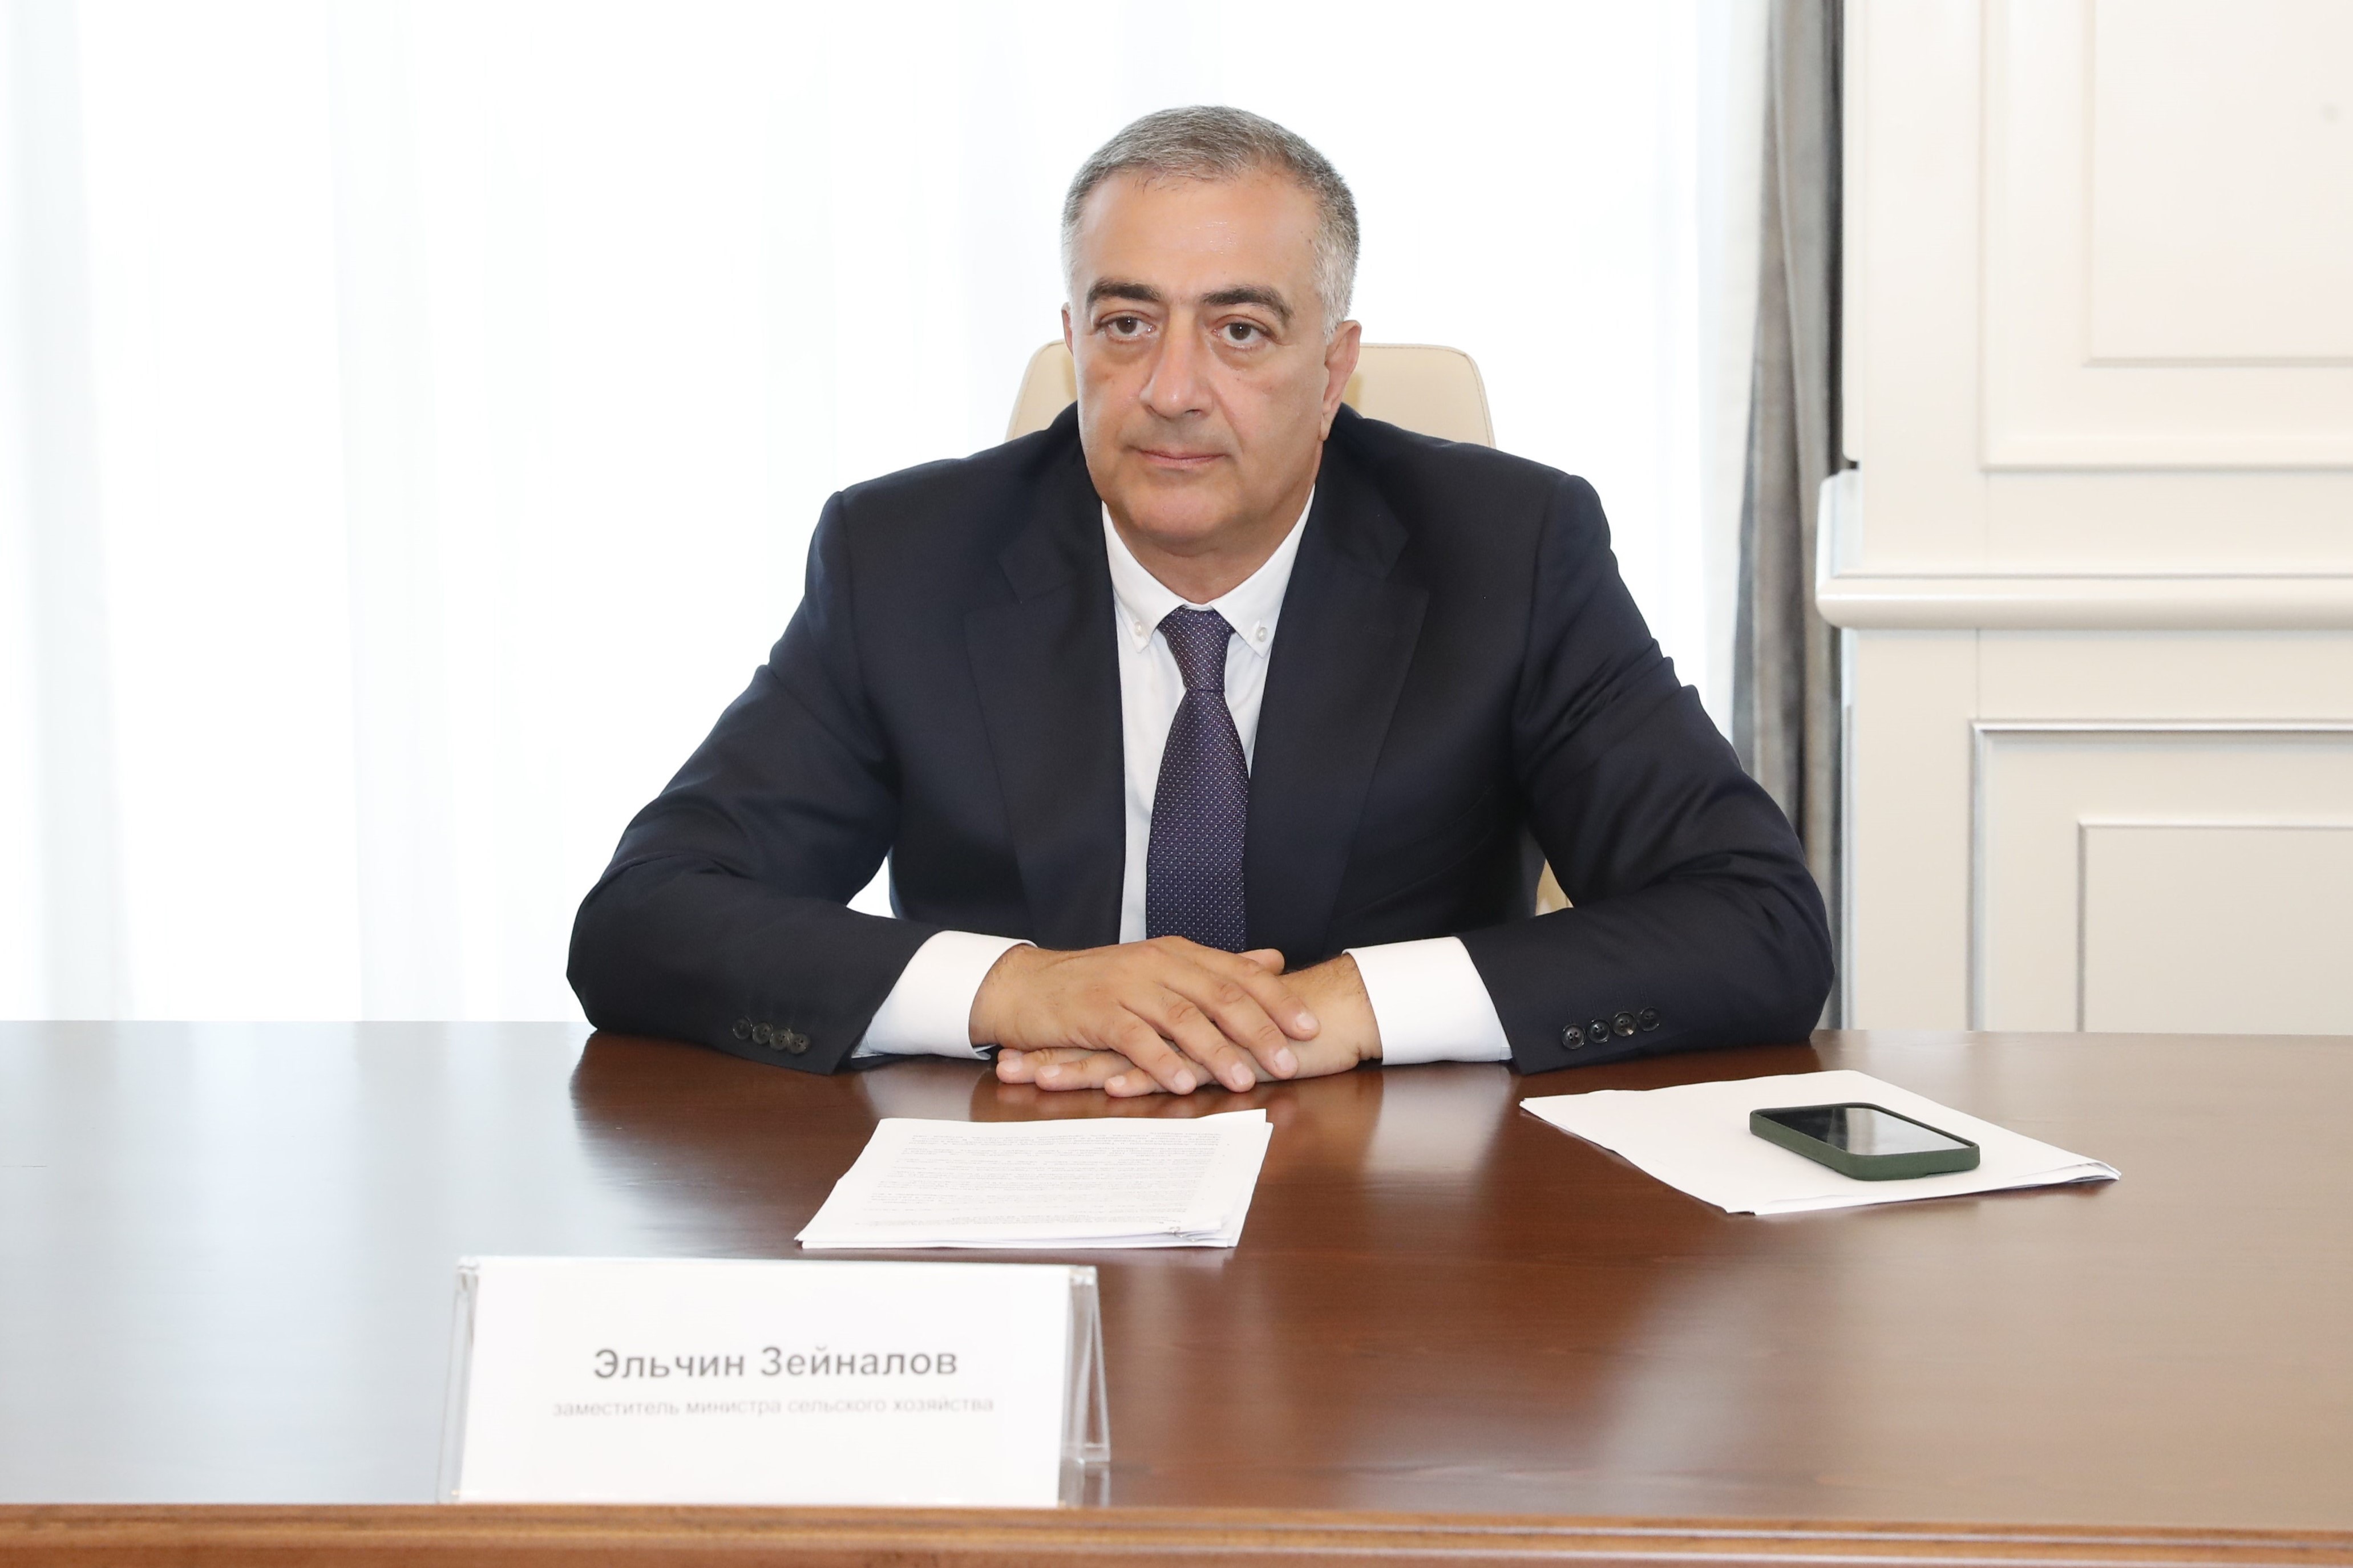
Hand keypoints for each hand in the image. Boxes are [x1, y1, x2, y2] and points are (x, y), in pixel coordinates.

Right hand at [970, 938, 1319, 1094]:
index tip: (1309, 1027)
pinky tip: (1184, 1084)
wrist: (1026, 985)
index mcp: (1178, 953)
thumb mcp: (1161, 966)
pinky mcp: (1096, 1014)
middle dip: (1259, 1030)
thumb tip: (1271, 959)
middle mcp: (1156, 963)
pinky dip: (1162, 1063)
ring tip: (1243, 1080)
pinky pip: (1135, 1040)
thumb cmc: (1097, 982)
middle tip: (1289, 1061)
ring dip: (1216, 1051)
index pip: (1238, 973)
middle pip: (1219, 995)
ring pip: (1182, 1018)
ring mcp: (1125, 987)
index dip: (1277, 999)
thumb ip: (1216, 966)